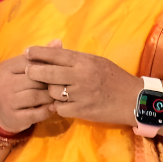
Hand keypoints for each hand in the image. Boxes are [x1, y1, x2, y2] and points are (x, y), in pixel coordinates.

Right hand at [0, 50, 55, 133]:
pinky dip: (48, 110)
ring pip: (36, 96)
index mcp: (7, 67)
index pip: (31, 62)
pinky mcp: (14, 117)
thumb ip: (40, 57)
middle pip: (35, 79)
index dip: (48, 66)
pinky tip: (53, 108)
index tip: (58, 71)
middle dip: (51, 82)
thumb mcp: (24, 70)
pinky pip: (36, 113)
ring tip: (58, 96)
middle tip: (62, 84)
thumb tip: (59, 41)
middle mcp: (5, 83)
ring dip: (51, 97)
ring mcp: (8, 101)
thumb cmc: (17, 87)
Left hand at [26, 43, 142, 124]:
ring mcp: (81, 94)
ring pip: (52, 91)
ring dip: (49, 91)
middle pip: (47, 73)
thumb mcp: (96, 61)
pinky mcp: (82, 111)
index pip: (55, 54)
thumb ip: (75, 58)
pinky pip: (59, 108)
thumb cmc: (114, 78)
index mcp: (84, 61)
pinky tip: (62, 103)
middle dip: (34, 72)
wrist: (135, 100)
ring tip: (53, 89)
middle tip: (28, 71)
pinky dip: (58, 106)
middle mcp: (81, 76)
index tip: (27, 52)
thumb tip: (53, 51)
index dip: (38, 53)